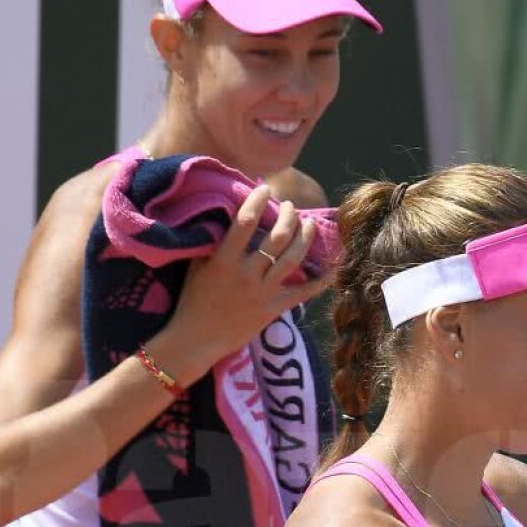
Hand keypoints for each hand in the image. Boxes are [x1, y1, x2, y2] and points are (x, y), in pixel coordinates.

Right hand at [151, 182, 336, 373]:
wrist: (196, 338)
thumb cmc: (193, 299)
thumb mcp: (198, 264)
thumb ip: (214, 240)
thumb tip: (231, 213)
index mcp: (224, 260)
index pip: (245, 221)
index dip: (258, 200)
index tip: (264, 188)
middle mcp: (247, 274)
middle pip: (278, 237)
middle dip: (289, 216)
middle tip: (290, 207)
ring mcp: (263, 292)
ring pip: (293, 259)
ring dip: (305, 237)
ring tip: (308, 223)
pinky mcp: (273, 309)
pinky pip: (303, 292)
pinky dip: (321, 280)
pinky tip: (333, 267)